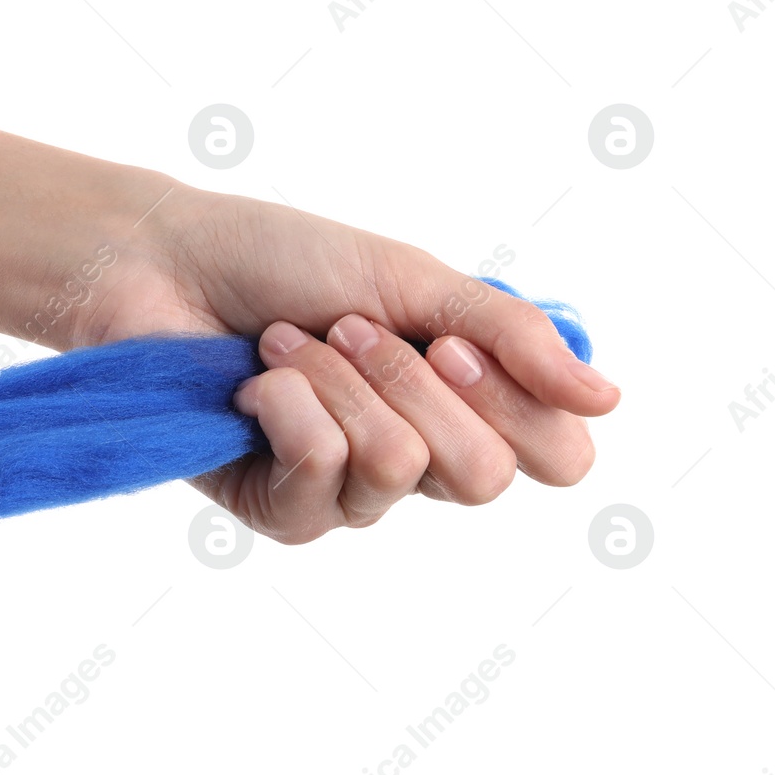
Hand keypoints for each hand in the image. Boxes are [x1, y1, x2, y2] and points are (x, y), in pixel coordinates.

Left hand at [72, 186, 619, 543]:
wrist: (166, 264)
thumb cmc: (283, 262)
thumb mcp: (412, 280)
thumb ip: (512, 336)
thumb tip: (608, 399)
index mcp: (465, 402)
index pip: (557, 457)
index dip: (514, 399)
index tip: (449, 338)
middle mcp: (419, 459)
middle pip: (486, 475)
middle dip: (413, 380)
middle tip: (348, 326)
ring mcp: (349, 494)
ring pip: (402, 467)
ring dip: (339, 380)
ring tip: (284, 343)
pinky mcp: (281, 512)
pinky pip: (323, 478)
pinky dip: (290, 407)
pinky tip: (253, 384)